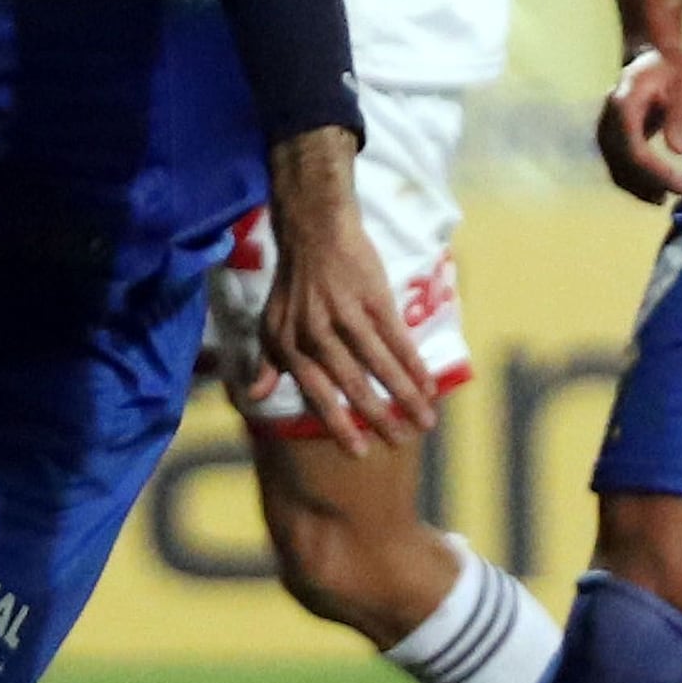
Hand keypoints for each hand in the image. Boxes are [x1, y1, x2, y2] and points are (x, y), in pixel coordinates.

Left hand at [256, 128, 437, 451]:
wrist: (313, 231)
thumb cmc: (294, 285)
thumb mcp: (271, 324)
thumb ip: (266, 363)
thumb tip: (252, 397)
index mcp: (288, 343)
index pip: (315, 392)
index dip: (338, 423)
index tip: (359, 452)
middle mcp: (314, 331)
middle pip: (351, 383)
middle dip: (378, 417)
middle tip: (400, 442)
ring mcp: (345, 314)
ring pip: (379, 364)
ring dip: (405, 395)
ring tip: (425, 421)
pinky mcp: (373, 298)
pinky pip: (398, 339)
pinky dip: (414, 364)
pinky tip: (428, 385)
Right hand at [597, 43, 681, 203]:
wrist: (652, 57)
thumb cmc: (674, 70)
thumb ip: (681, 116)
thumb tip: (678, 150)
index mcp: (624, 105)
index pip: (635, 149)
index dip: (659, 172)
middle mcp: (608, 119)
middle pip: (622, 162)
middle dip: (651, 183)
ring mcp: (606, 128)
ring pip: (616, 167)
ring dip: (640, 187)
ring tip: (668, 197)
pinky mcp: (612, 136)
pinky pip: (618, 164)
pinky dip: (635, 179)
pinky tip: (655, 189)